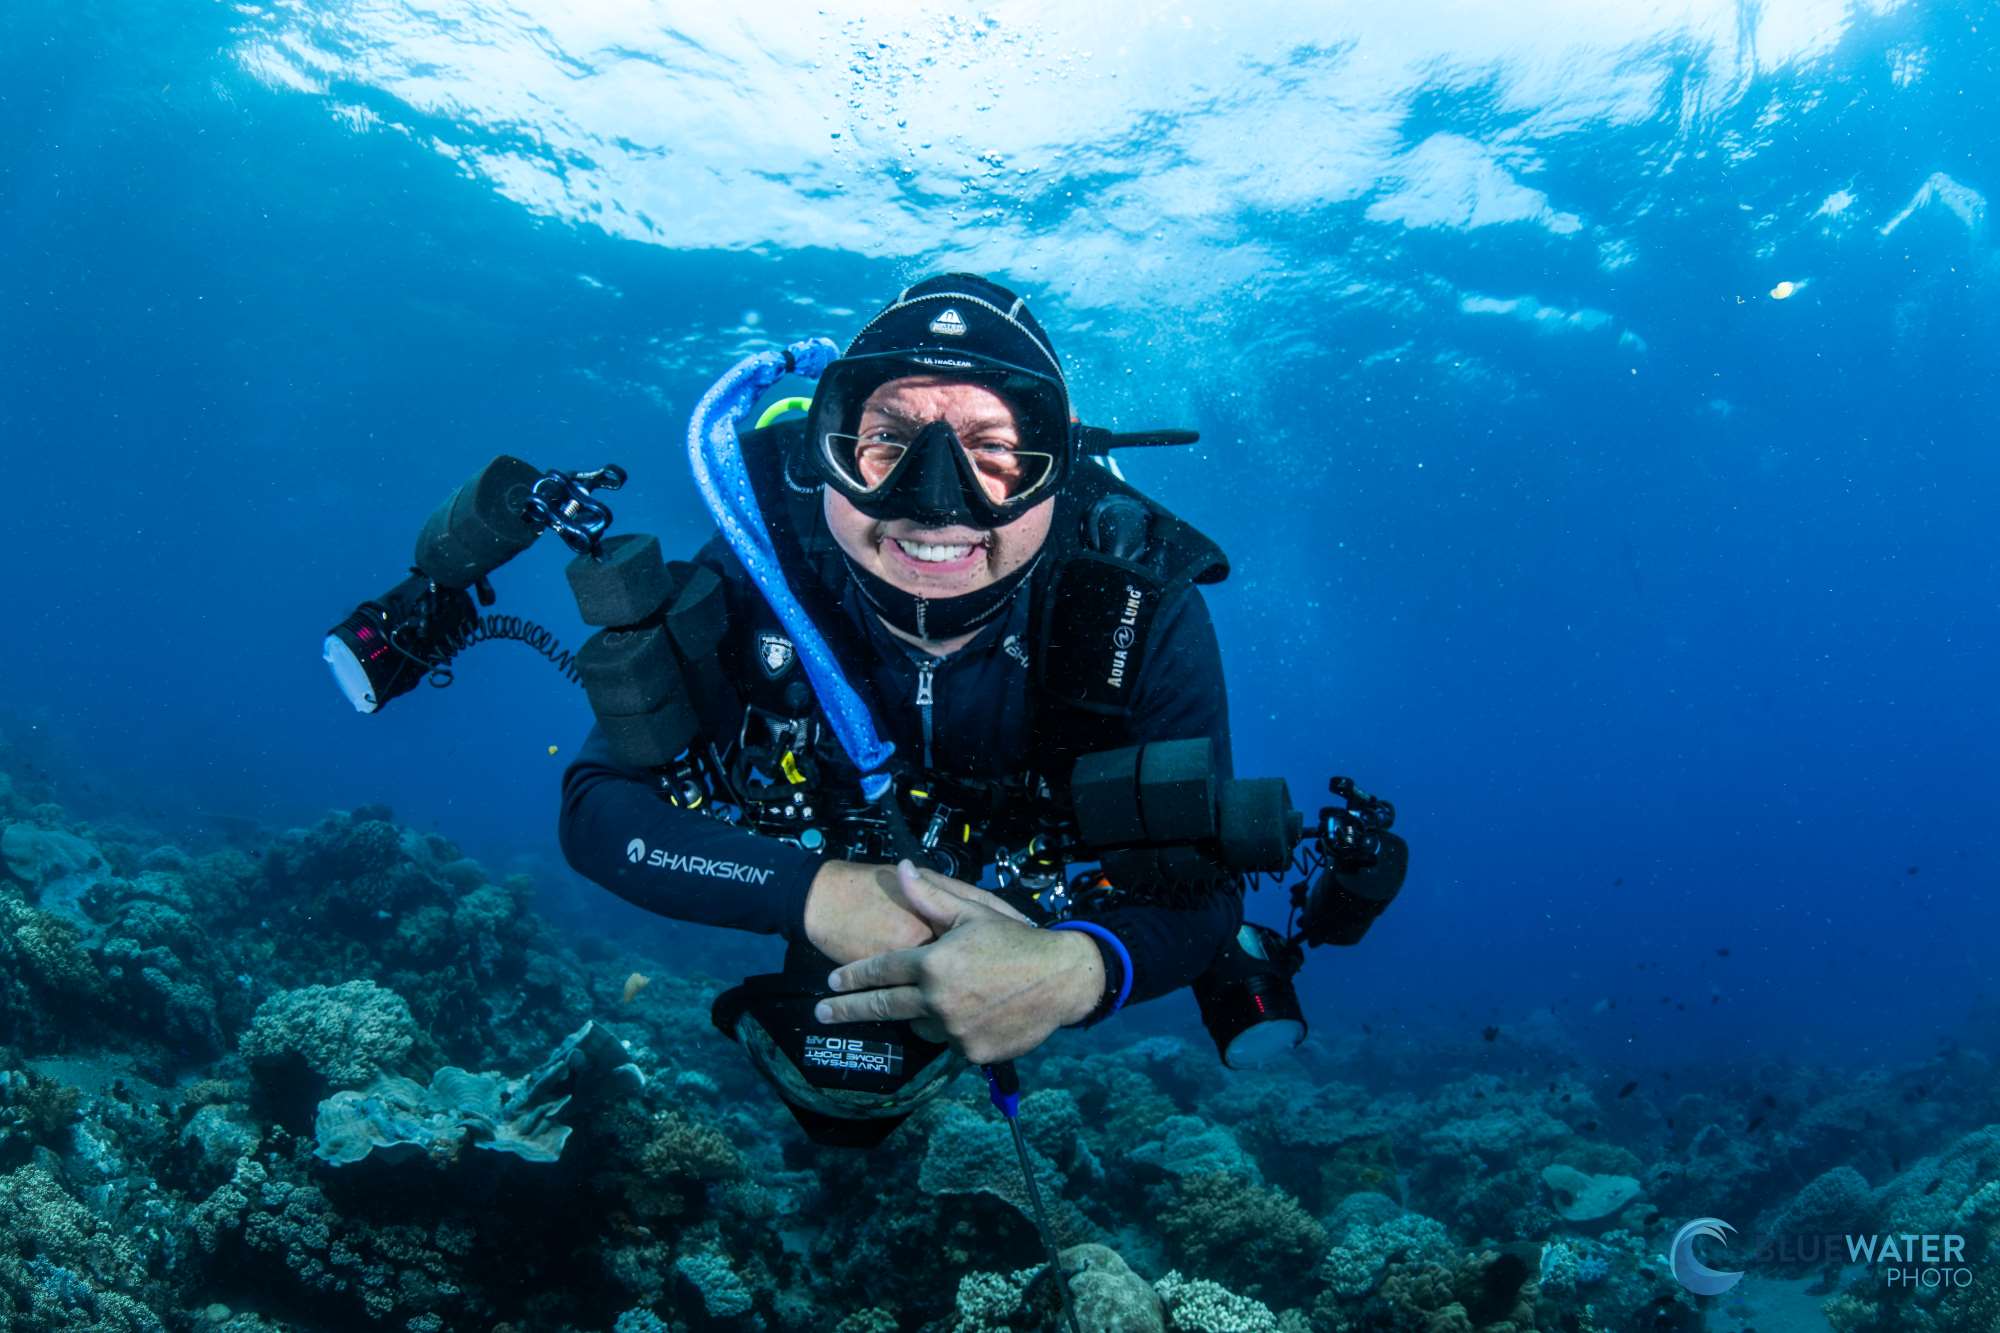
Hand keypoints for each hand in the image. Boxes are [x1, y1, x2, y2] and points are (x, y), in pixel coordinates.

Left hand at [815, 860, 1105, 1063]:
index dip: (853, 976)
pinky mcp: (972, 1052)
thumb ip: (930, 897)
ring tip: (939, 1003)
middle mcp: (938, 999)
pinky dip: (954, 1030)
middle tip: (822, 1014)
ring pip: (921, 1027)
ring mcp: (954, 1029)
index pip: (881, 970)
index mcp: (933, 962)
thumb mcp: (973, 912)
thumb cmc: (1016, 941)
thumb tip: (902, 869)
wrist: (1062, 979)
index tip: (832, 983)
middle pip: (883, 1006)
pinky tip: (973, 1014)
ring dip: (920, 1016)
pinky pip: (951, 1042)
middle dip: (848, 1010)